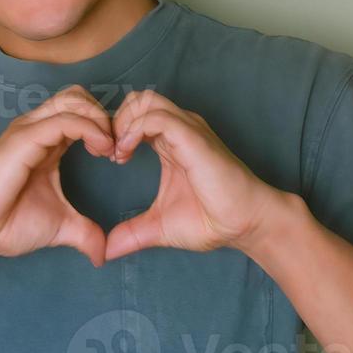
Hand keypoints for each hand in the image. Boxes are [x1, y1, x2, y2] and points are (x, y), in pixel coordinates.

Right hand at [0, 85, 117, 264]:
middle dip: (105, 116)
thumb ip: (85, 234)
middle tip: (116, 149)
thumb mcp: (60, 227)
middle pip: (79, 97)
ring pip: (74, 100)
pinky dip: (90, 129)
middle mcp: (37, 129)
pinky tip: (101, 150)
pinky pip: (65, 120)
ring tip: (109, 149)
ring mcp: (29, 131)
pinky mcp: (24, 139)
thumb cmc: (6, 224)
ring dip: (100, 119)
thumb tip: (103, 254)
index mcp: (46, 142)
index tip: (118, 157)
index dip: (106, 127)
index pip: (81, 112)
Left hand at [105, 90, 286, 260]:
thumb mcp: (159, 227)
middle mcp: (180, 130)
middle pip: (138, 100)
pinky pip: (156, 117)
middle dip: (115, 120)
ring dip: (122, 122)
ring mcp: (188, 130)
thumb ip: (132, 233)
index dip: (115, 131)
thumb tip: (107, 252)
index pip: (136, 115)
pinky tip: (126, 153)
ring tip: (118, 153)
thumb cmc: (212, 221)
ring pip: (145, 101)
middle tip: (109, 152)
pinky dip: (134, 129)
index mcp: (171, 142)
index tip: (109, 159)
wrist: (245, 225)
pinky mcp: (193, 138)